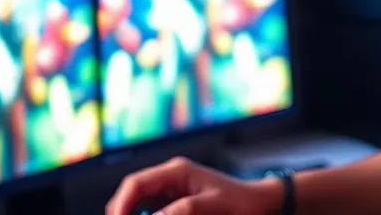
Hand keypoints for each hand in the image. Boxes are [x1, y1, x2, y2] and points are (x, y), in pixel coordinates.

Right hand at [106, 157, 281, 214]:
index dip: (122, 204)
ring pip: (139, 204)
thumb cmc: (239, 202)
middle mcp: (169, 177)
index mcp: (176, 171)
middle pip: (132, 193)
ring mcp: (171, 189)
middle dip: (123, 211)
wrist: (259, 203)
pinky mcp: (175, 202)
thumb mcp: (211, 206)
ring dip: (134, 214)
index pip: (136, 183)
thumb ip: (182, 211)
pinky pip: (152, 211)